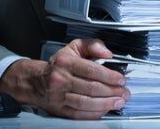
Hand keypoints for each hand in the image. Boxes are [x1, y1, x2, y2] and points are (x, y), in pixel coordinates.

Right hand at [0, 39, 128, 119]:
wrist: (35, 81)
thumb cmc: (59, 64)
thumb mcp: (74, 47)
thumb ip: (93, 46)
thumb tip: (108, 54)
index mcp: (65, 62)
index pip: (91, 70)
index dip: (109, 76)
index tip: (121, 79)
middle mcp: (61, 79)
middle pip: (91, 88)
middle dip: (112, 91)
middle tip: (124, 92)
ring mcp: (59, 96)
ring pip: (86, 103)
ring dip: (106, 104)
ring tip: (119, 102)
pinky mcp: (59, 109)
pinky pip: (79, 114)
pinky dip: (95, 113)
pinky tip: (105, 109)